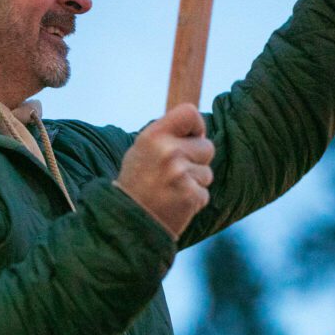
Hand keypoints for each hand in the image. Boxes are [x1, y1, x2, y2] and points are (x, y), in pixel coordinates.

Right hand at [115, 103, 214, 238]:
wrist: (126, 221)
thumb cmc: (136, 183)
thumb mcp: (142, 149)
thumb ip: (167, 135)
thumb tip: (196, 127)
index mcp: (154, 135)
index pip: (190, 113)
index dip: (196, 126)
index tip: (191, 138)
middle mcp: (168, 151)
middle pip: (207, 146)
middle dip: (197, 159)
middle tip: (175, 172)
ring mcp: (180, 174)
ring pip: (207, 172)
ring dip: (195, 182)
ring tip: (172, 189)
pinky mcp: (191, 196)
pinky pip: (204, 192)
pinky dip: (193, 199)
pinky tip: (175, 203)